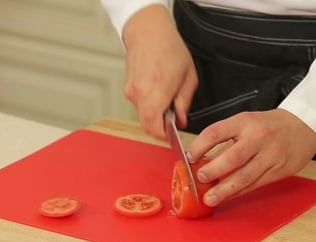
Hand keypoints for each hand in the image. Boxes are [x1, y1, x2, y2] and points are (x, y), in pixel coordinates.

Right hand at [122, 4, 197, 138]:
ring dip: (156, 113)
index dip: (163, 135)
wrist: (148, 32)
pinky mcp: (127, 90)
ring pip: (144, 115)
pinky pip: (139, 105)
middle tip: (173, 117)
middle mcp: (141, 92)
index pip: (154, 125)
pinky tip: (157, 90)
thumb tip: (181, 120)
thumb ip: (184, 102)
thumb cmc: (169, 48)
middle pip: (147, 124)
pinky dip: (149, 104)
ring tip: (166, 96)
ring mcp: (131, 91)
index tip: (172, 135)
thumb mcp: (188, 76)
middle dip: (160, 126)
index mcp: (158, 88)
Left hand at [186, 109, 315, 206]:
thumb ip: (225, 139)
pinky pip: (255, 184)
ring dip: (224, 190)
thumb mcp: (246, 122)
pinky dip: (239, 192)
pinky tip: (228, 196)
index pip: (216, 132)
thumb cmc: (269, 125)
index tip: (189, 157)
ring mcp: (271, 155)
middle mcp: (258, 137)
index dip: (199, 146)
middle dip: (213, 171)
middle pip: (232, 157)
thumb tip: (201, 159)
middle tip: (199, 179)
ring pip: (245, 176)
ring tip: (210, 198)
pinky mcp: (279, 171)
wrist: (304, 126)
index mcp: (245, 122)